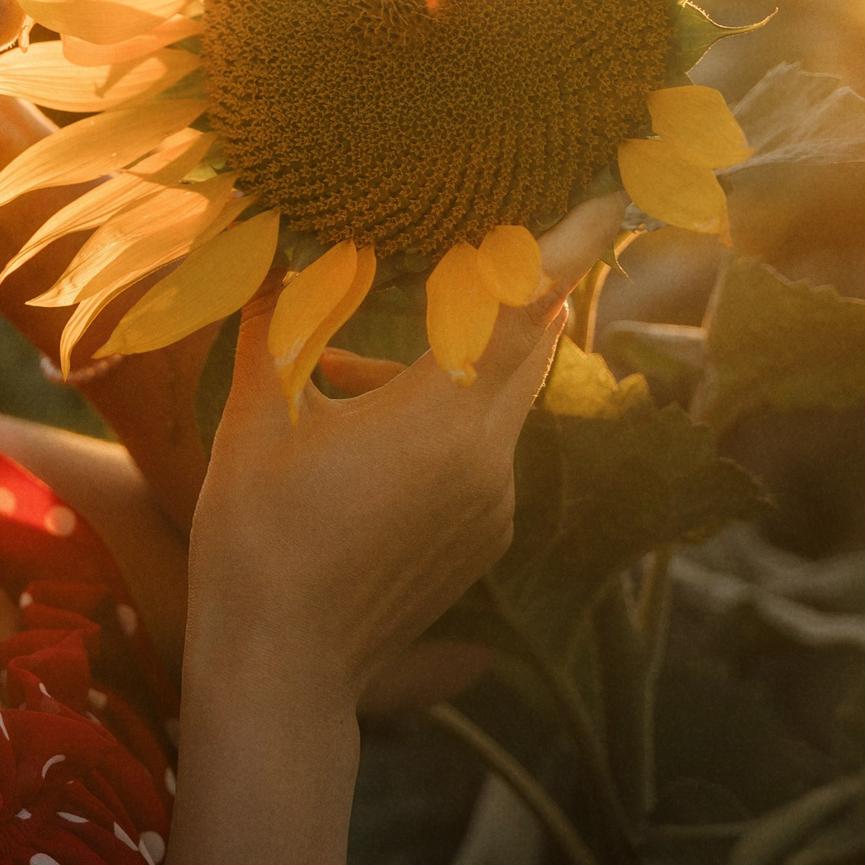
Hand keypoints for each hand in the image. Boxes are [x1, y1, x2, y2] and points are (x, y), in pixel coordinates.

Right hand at [182, 194, 622, 706]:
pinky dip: (450, 420)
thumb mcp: (259, 415)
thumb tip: (269, 244)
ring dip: (456, 365)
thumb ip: (281, 320)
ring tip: (352, 373)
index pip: (521, 312)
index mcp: (440, 419)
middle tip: (491, 240)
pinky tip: (370, 429)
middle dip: (511, 294)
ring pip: (500, 402)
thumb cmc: (257, 536)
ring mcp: (495, 508)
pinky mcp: (486, 540)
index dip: (565, 250)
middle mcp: (488, 461)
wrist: (280, 666)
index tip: (608, 198)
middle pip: (526, 348)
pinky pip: (486, 452)